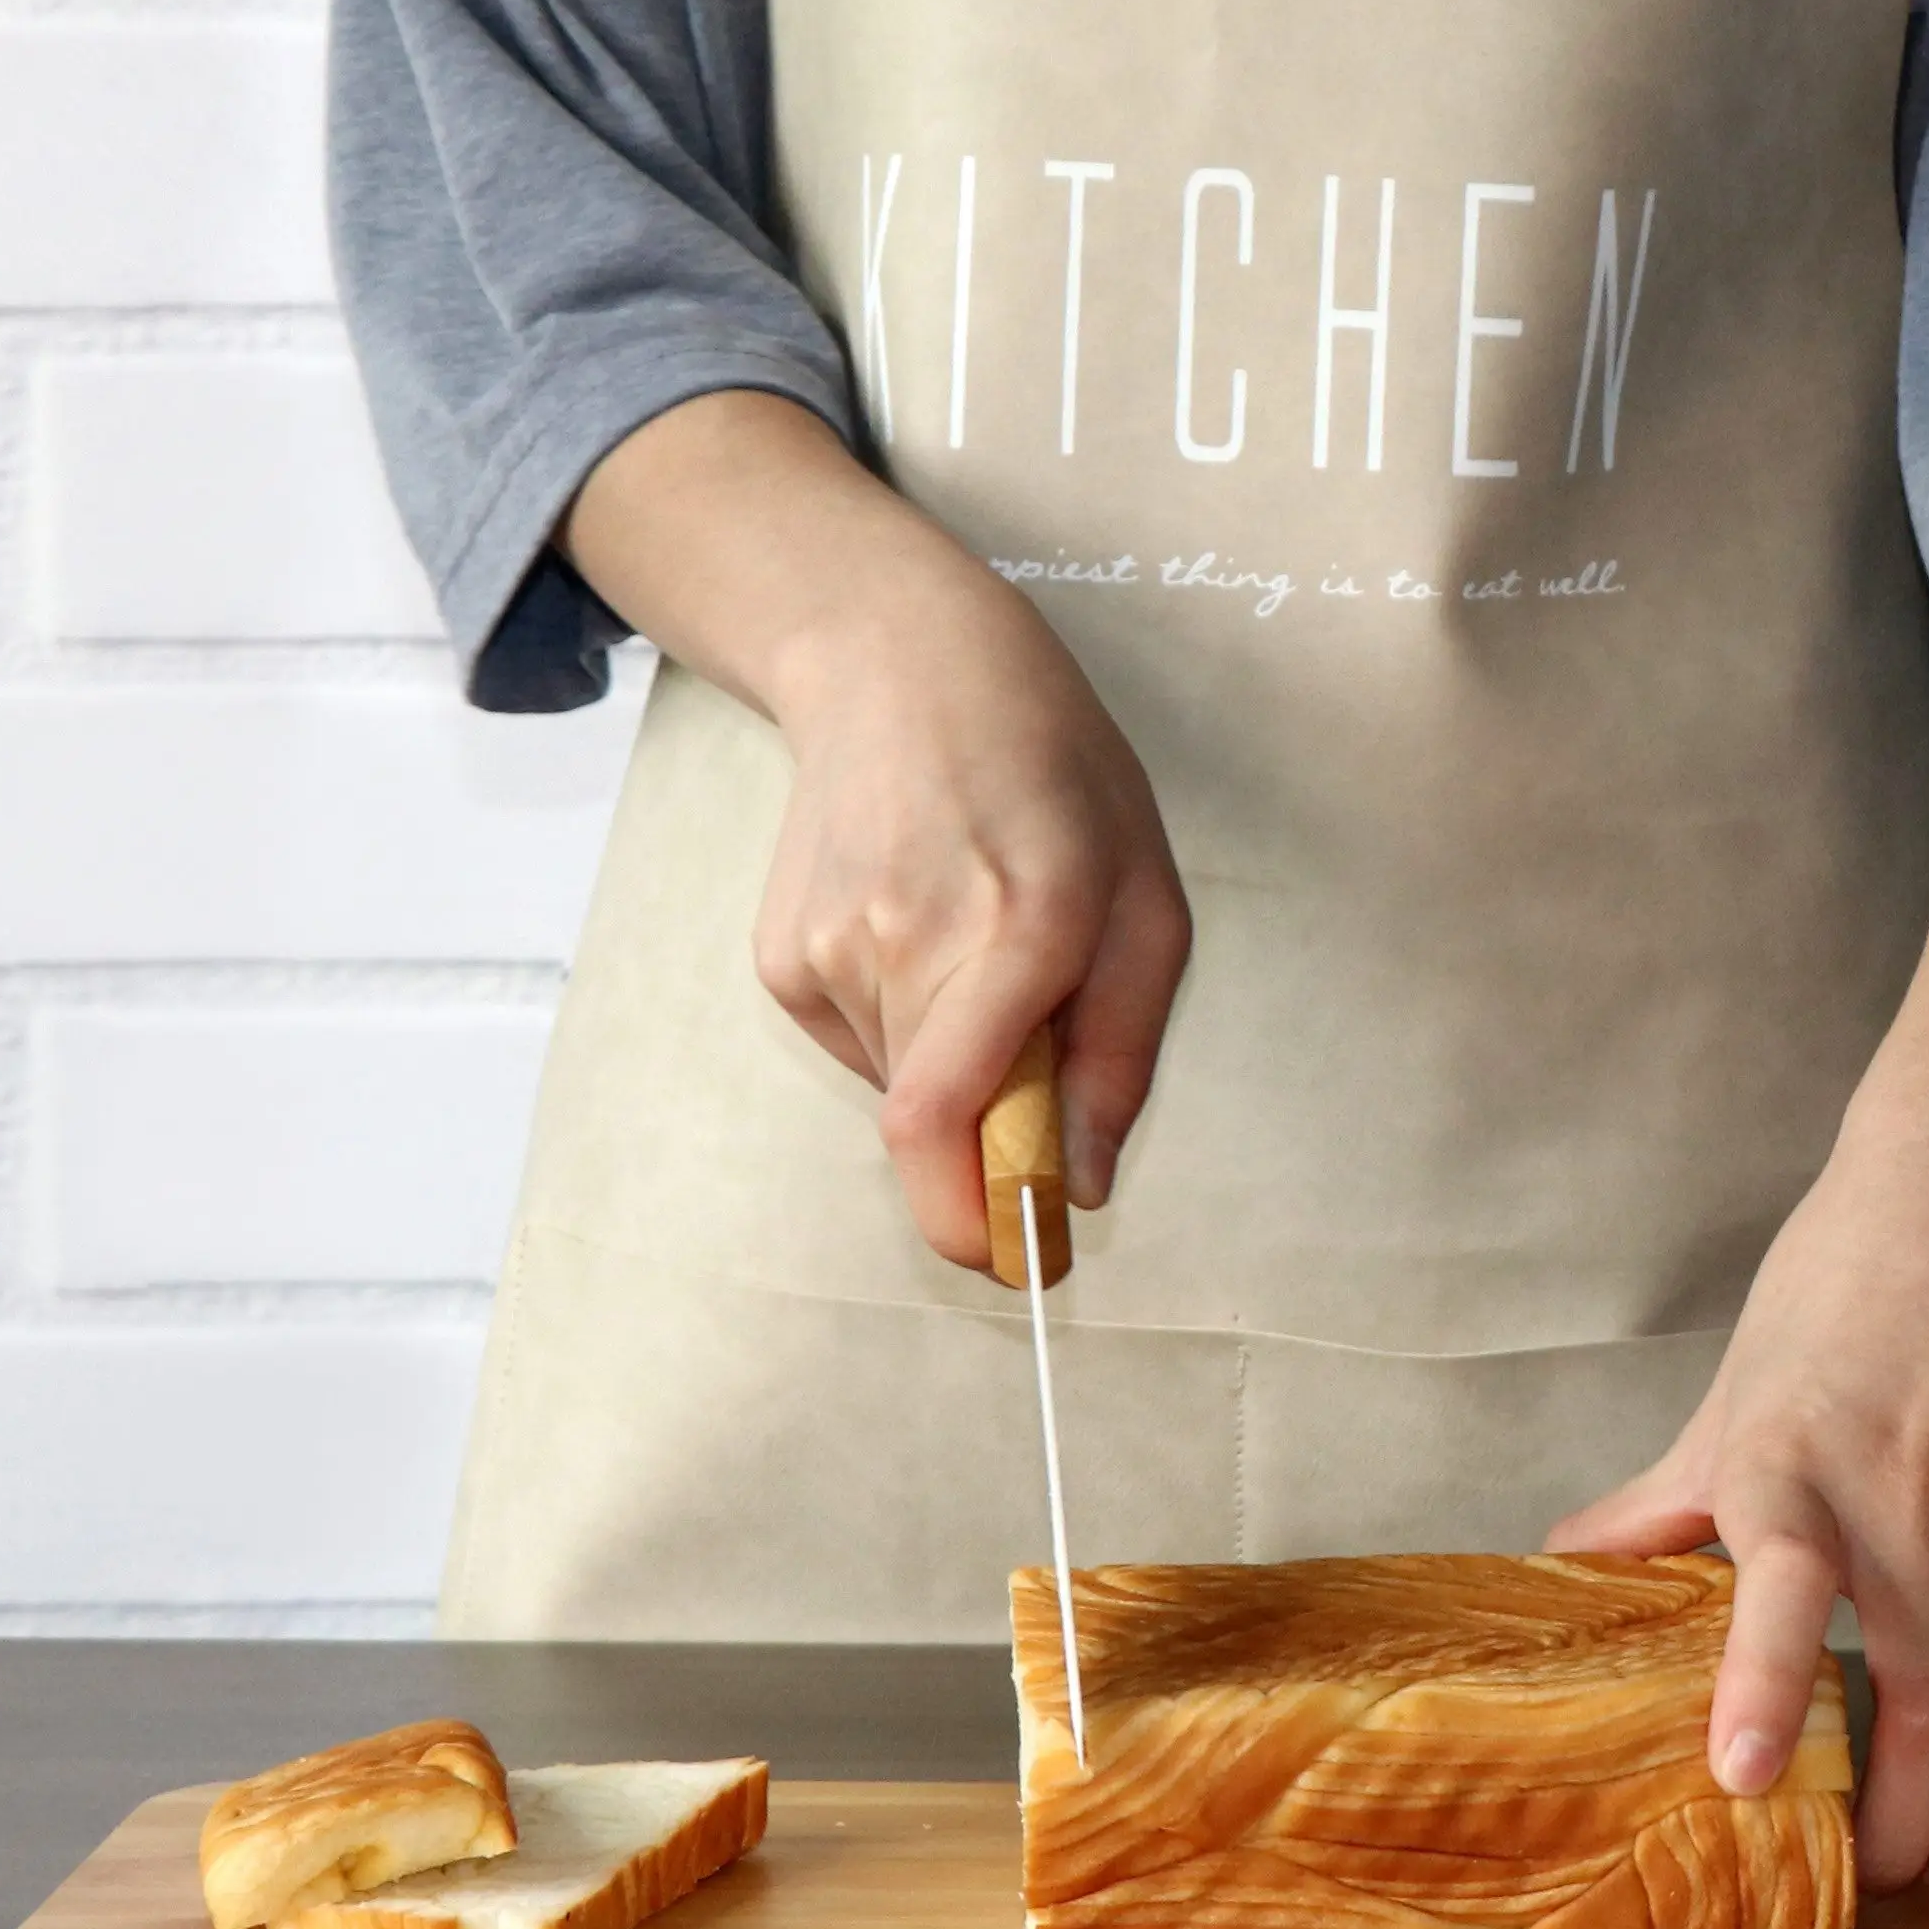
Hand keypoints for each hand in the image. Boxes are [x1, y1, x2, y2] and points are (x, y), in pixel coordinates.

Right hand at [563, 388, 1190, 1268]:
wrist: (900, 665)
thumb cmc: (1052, 777)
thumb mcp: (1147, 899)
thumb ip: (1122, 1052)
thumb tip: (1087, 1184)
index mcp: (1020, 925)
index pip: (946, 1119)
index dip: (976, 1219)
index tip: (1020, 1263)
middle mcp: (910, 941)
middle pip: (941, 1125)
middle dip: (997, 1130)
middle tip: (1041, 1036)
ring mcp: (829, 952)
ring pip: (904, 1089)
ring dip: (955, 1063)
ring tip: (979, 944)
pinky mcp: (781, 961)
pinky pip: (862, 1049)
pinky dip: (907, 1028)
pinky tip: (921, 929)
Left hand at [1552, 1063, 1928, 1887]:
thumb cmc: (1846, 1283)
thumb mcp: (1733, 1394)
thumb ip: (1663, 1502)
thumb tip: (1568, 1567)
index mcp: (1793, 1466)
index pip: (1782, 1590)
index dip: (1762, 1690)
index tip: (1744, 1779)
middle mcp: (1907, 1496)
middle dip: (1909, 1826)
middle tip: (1881, 1872)